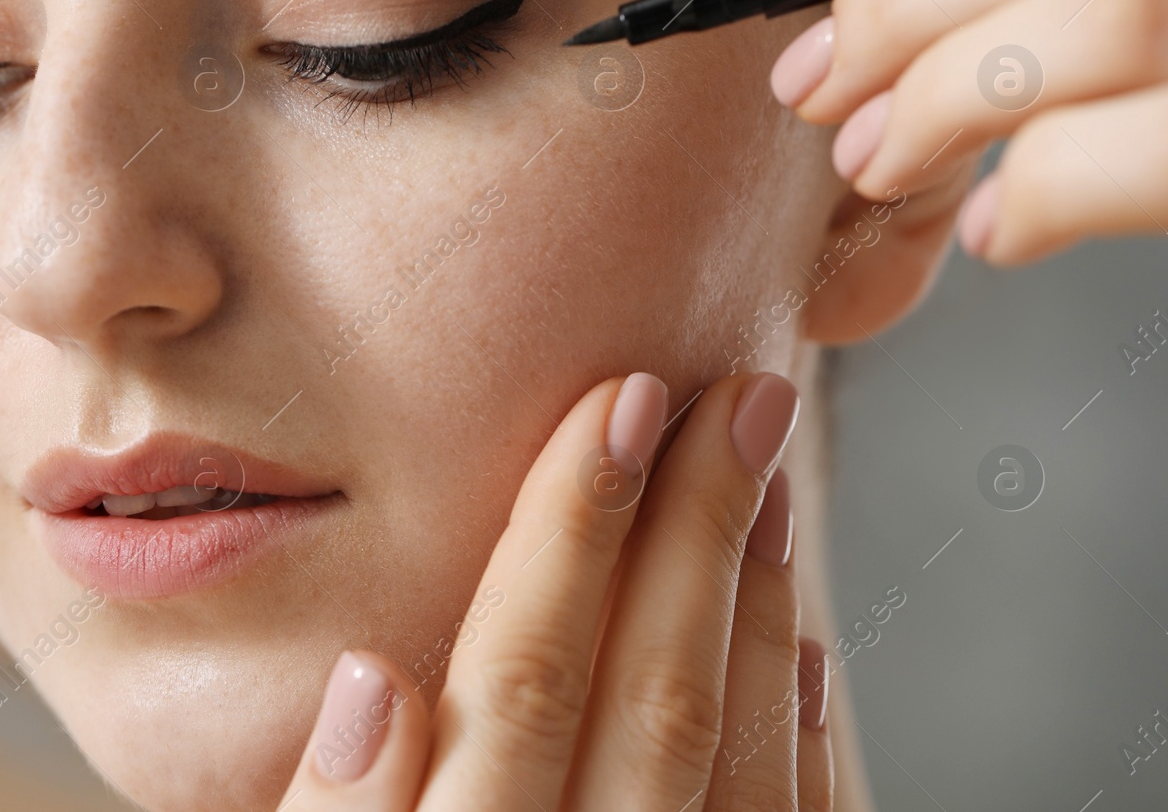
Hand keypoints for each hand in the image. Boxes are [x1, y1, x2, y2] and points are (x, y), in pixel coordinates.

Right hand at [279, 371, 831, 810]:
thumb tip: (372, 681)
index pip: (525, 687)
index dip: (573, 538)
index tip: (619, 405)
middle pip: (654, 710)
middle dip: (698, 538)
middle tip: (743, 400)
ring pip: (735, 769)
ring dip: (755, 612)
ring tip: (766, 481)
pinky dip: (796, 735)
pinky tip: (796, 644)